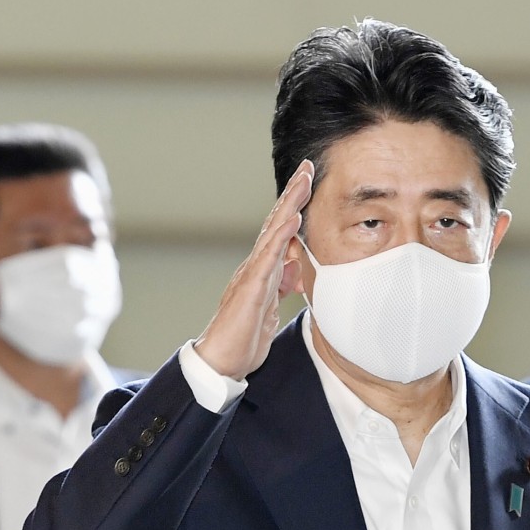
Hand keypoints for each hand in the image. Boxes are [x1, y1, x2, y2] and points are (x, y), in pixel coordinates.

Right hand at [193, 160, 313, 379]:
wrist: (221, 362)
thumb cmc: (244, 336)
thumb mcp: (271, 306)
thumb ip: (281, 284)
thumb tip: (296, 267)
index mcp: (262, 270)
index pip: (280, 231)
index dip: (294, 205)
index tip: (308, 181)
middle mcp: (255, 266)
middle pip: (276, 223)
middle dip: (293, 194)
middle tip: (308, 168)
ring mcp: (251, 275)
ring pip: (272, 233)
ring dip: (289, 206)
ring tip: (304, 182)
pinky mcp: (250, 290)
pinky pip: (268, 260)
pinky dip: (281, 237)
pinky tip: (293, 220)